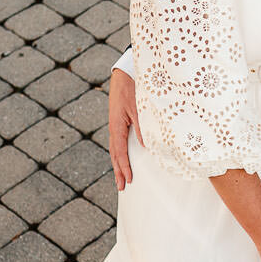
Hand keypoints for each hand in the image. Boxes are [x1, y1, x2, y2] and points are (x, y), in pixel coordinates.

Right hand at [108, 68, 143, 190]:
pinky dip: (121, 154)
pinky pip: (119, 142)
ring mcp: (116, 125)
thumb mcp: (139, 107)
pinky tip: (124, 160)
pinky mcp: (120, 122)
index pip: (120, 151)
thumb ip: (142, 127)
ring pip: (116, 149)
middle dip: (119, 171)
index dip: (124, 166)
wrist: (125, 74)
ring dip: (119, 165)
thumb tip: (146, 146)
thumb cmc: (132, 88)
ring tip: (121, 179)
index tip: (129, 179)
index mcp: (117, 126)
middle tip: (122, 187)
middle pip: (115, 154)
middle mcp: (114, 128)